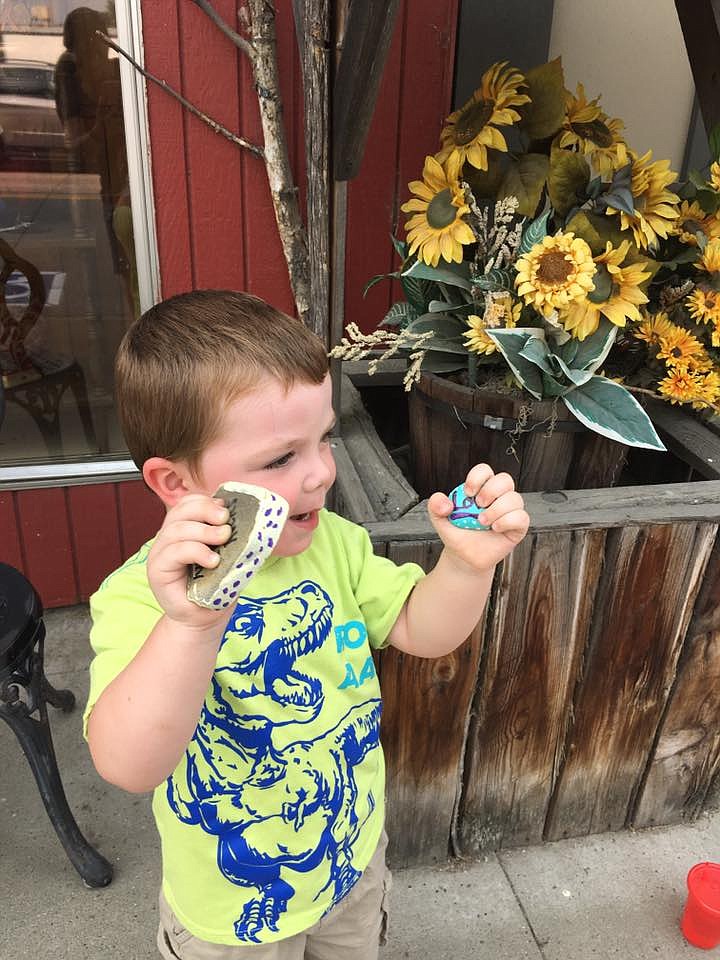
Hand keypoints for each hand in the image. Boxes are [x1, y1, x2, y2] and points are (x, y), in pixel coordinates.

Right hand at [147, 494, 232, 629]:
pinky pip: (174, 552)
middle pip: (180, 511)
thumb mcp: (227, 557)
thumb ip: (229, 539)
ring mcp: (159, 554)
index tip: (226, 508)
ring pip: (176, 530)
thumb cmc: (216, 588)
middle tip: (226, 520)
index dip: (205, 501)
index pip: (187, 504)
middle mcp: (167, 539)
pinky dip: (196, 551)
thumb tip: (246, 520)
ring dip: (203, 531)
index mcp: (182, 531)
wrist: (203, 620)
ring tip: (223, 539)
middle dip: (205, 510)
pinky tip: (213, 561)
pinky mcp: (157, 571)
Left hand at [427, 464, 528, 573]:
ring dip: (497, 510)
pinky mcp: (518, 527)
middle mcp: (498, 497)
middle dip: (491, 491)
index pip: (485, 471)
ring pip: (515, 498)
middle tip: (478, 505)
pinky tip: (495, 528)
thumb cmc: (457, 533)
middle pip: (505, 479)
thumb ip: (436, 506)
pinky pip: (522, 517)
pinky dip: (507, 521)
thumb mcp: (440, 519)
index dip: (477, 477)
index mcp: (481, 489)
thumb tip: (445, 503)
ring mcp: (510, 511)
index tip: (467, 492)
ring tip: (482, 522)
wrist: (464, 556)